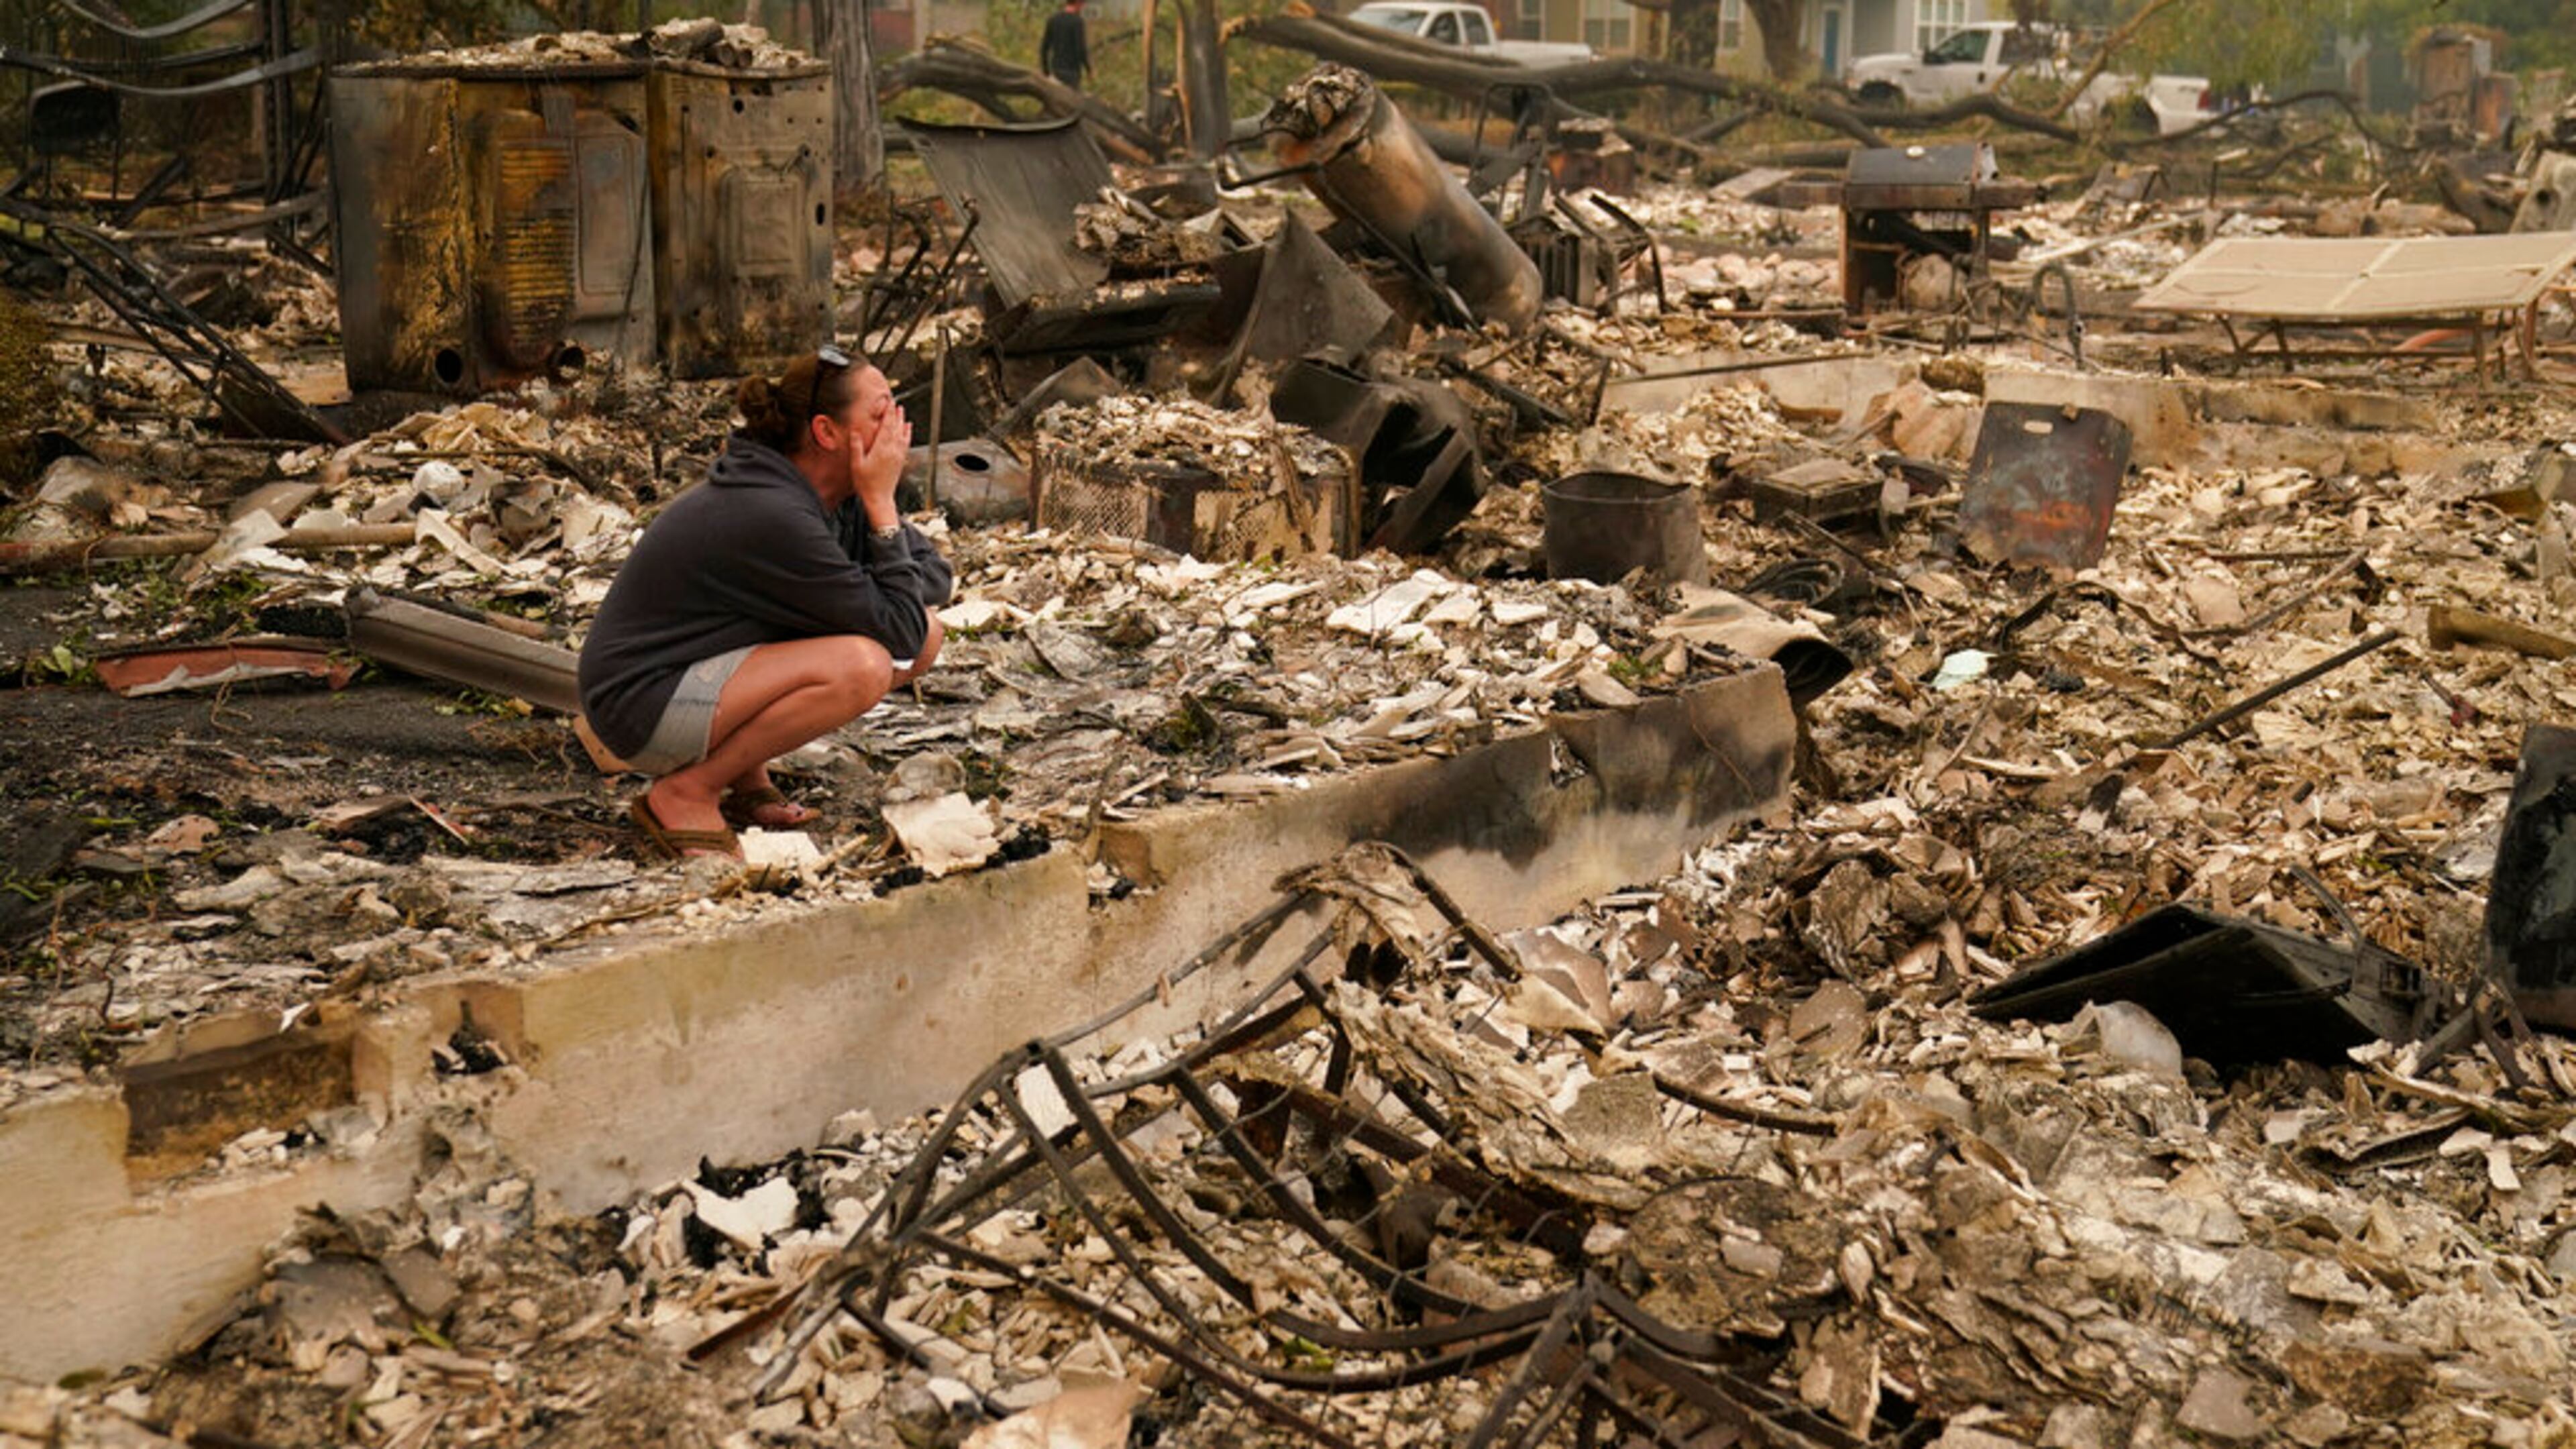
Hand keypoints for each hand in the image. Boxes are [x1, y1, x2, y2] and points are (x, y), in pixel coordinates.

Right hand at [856, 407, 911, 526]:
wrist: (879, 498)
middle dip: (895, 414)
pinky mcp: (900, 460)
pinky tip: (908, 428)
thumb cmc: (866, 483)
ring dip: (902, 421)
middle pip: (896, 427)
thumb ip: (857, 446)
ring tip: (902, 410)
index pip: (886, 426)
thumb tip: (855, 430)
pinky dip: (907, 433)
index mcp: (881, 449)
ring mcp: (898, 455)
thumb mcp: (857, 464)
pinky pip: (906, 443)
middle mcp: (892, 450)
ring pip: (902, 434)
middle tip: (895, 402)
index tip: (889, 402)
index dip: (888, 413)